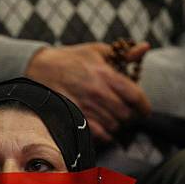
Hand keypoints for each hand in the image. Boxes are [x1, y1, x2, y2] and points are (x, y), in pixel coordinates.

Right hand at [25, 42, 150, 141]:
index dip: (144, 106)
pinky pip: (99, 135)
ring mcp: (85, 107)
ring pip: (114, 126)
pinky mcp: (74, 118)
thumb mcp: (97, 51)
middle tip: (127, 115)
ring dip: (117, 125)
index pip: (135, 96)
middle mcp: (96, 92)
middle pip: (126, 115)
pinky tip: (103, 129)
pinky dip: (105, 135)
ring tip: (113, 120)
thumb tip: (144, 48)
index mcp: (105, 74)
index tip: (144, 110)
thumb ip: (123, 53)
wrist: (39, 69)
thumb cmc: (70, 59)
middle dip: (130, 117)